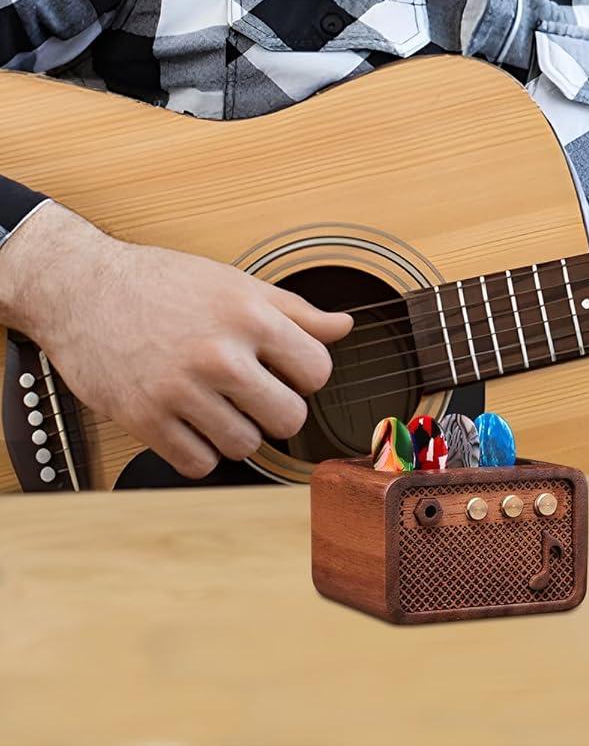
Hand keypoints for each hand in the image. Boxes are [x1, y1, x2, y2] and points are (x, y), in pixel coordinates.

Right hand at [2, 201, 353, 478]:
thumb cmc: (164, 283)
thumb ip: (296, 310)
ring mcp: (181, 390)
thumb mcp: (237, 283)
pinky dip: (201, 452)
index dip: (307, 375)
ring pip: (245, 446)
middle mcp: (219, 355)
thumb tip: (345, 327)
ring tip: (222, 407)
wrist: (84, 289)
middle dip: (280, 411)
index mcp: (250, 317)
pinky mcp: (144, 419)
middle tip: (259, 396)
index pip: (317, 371)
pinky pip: (198, 464)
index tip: (288, 372)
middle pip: (288, 418)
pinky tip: (193, 426)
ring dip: (239, 433)